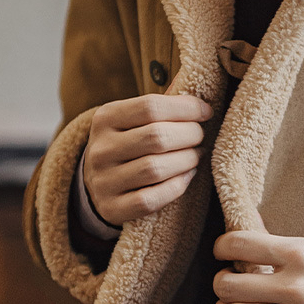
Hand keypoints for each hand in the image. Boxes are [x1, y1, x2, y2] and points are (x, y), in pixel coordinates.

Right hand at [84, 94, 211, 225]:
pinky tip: (187, 176)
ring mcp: (103, 181)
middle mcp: (100, 149)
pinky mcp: (112, 208)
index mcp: (105, 118)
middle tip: (200, 136)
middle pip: (156, 137)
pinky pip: (151, 199)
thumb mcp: (133, 119)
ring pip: (156, 169)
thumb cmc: (128, 143)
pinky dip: (176, 186)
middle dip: (190, 135)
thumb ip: (161, 106)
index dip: (186, 108)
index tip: (206, 112)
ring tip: (196, 155)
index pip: (151, 107)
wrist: (97, 183)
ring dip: (187, 160)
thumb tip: (200, 95)